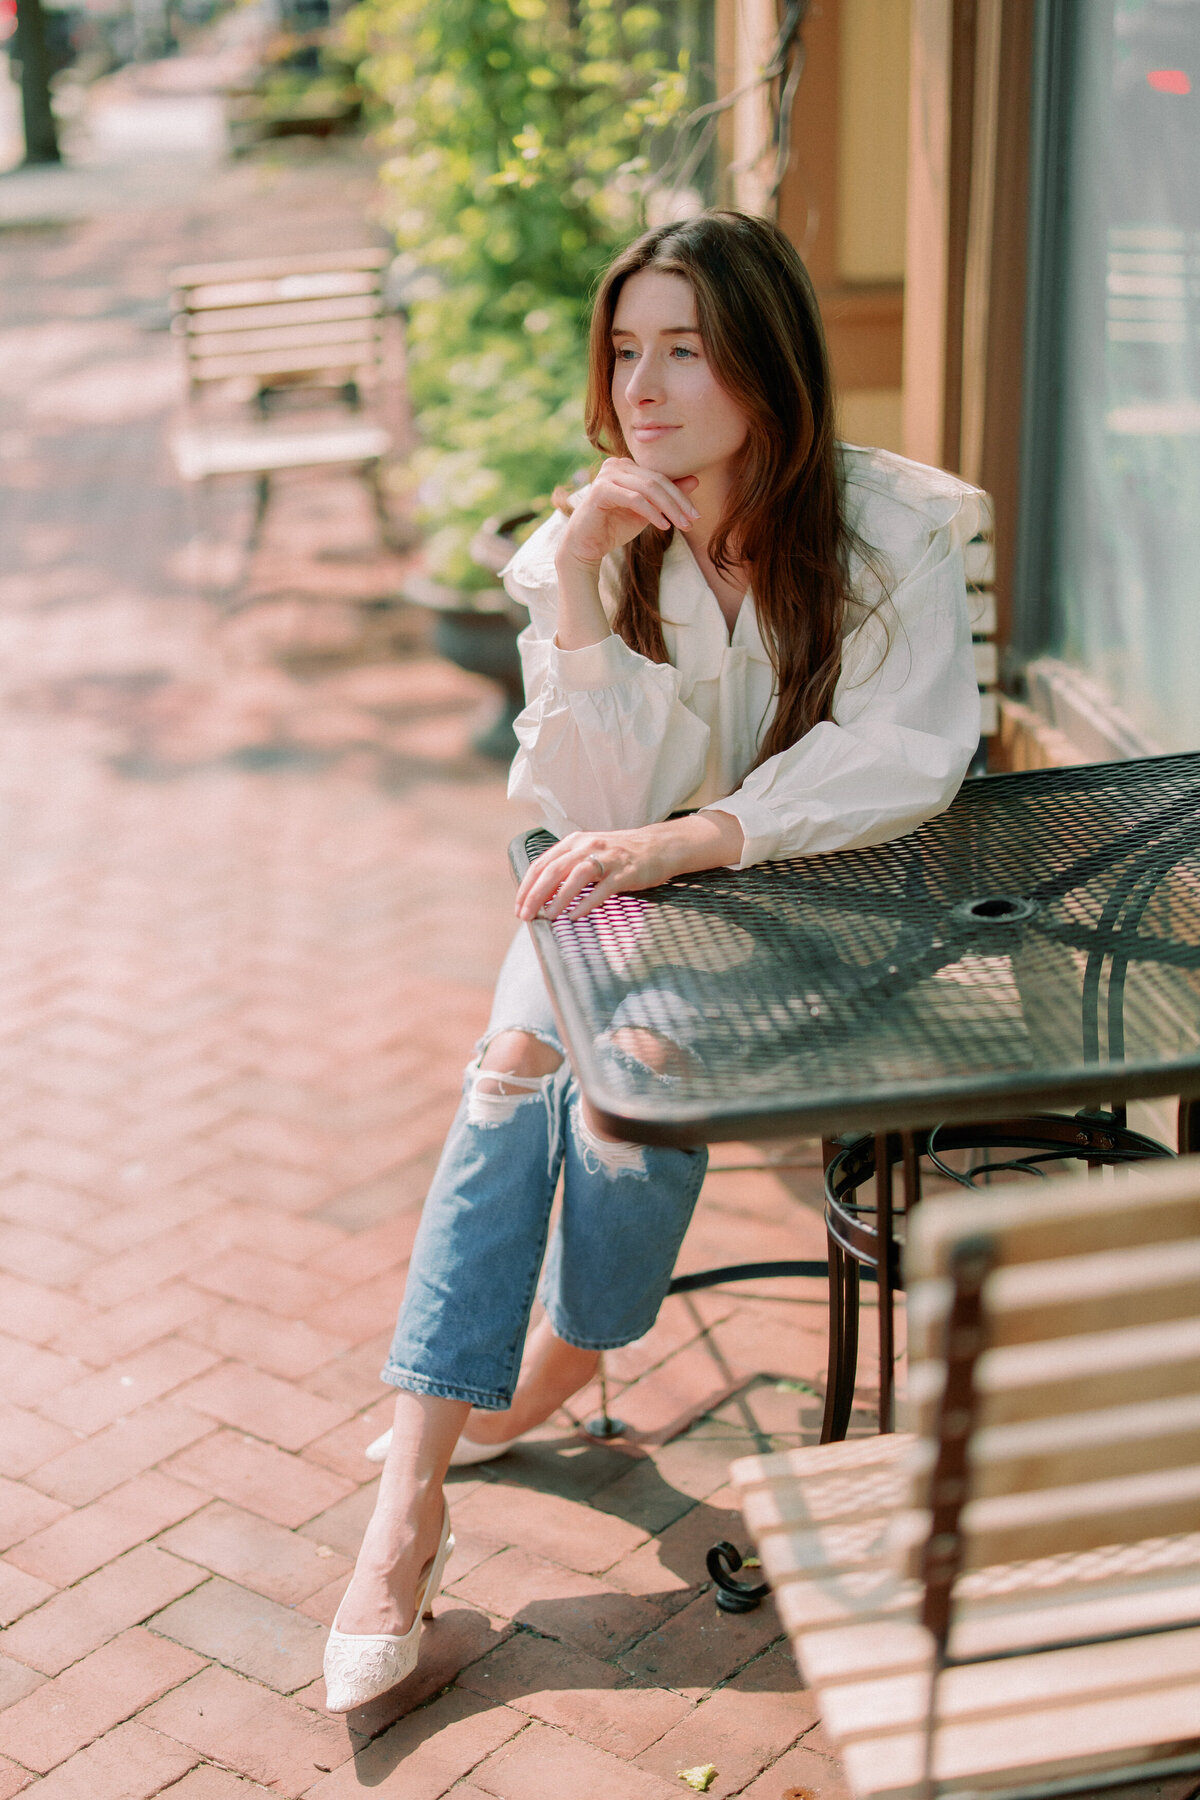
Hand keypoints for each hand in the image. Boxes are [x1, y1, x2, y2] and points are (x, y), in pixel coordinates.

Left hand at [515, 813, 744, 923]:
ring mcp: (607, 858)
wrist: (659, 846)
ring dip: (558, 898)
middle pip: (553, 870)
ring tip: (548, 917)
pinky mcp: (625, 872)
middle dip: (534, 895)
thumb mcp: (589, 853)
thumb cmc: (620, 854)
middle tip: (525, 916)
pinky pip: (602, 888)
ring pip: (575, 877)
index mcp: (574, 842)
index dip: (526, 887)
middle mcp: (587, 846)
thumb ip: (567, 868)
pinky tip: (575, 915)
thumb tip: (540, 895)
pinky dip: (586, 902)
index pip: (541, 864)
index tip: (518, 907)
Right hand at [558, 458, 699, 570]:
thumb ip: (666, 496)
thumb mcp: (648, 511)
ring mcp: (607, 475)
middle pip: (657, 481)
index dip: (681, 495)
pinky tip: (663, 526)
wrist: (585, 545)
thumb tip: (695, 480)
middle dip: (678, 502)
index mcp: (627, 466)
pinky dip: (652, 512)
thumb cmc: (614, 527)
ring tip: (682, 525)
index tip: (696, 515)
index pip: (661, 477)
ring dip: (669, 508)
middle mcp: (616, 464)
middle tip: (693, 521)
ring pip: (648, 489)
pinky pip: (634, 499)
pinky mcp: (600, 490)